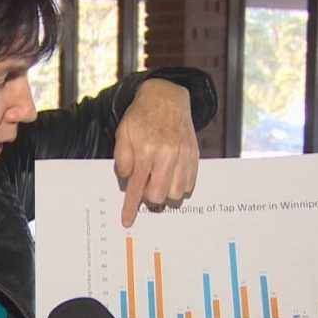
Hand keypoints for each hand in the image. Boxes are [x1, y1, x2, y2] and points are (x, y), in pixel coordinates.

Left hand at [115, 79, 199, 227]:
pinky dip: (179, 185)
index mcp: (147, 148)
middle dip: (149, 197)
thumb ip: (123, 156)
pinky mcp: (194, 155)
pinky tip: (171, 174)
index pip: (137, 185)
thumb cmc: (142, 115)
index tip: (127, 221)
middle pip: (158, 195)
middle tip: (145, 185)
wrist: (167, 97)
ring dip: (165, 192)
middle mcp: (167, 153)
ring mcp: (184, 155)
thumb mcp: (123, 131)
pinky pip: (189, 184)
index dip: (131, 206)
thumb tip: (127, 178)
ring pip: (176, 193)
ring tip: (159, 179)